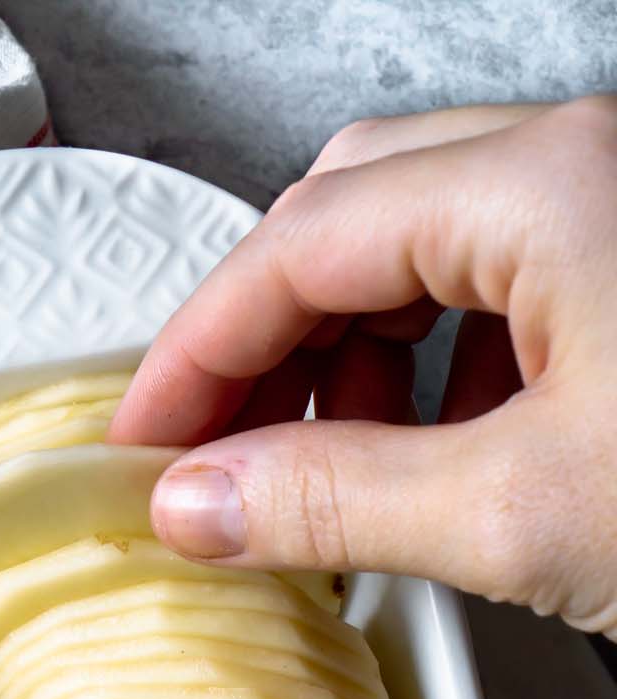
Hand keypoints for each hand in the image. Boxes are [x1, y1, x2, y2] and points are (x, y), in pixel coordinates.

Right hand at [111, 97, 616, 633]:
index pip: (302, 246)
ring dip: (348, 355)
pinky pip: (507, 282)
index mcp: (545, 185)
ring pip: (429, 245)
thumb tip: (202, 501)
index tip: (144, 447)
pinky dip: (437, 364)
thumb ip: (340, 501)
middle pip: (354, 220)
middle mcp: (584, 166)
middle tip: (209, 459)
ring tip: (316, 468)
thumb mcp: (521, 516)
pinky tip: (434, 453)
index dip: (198, 356)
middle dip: (264, 344)